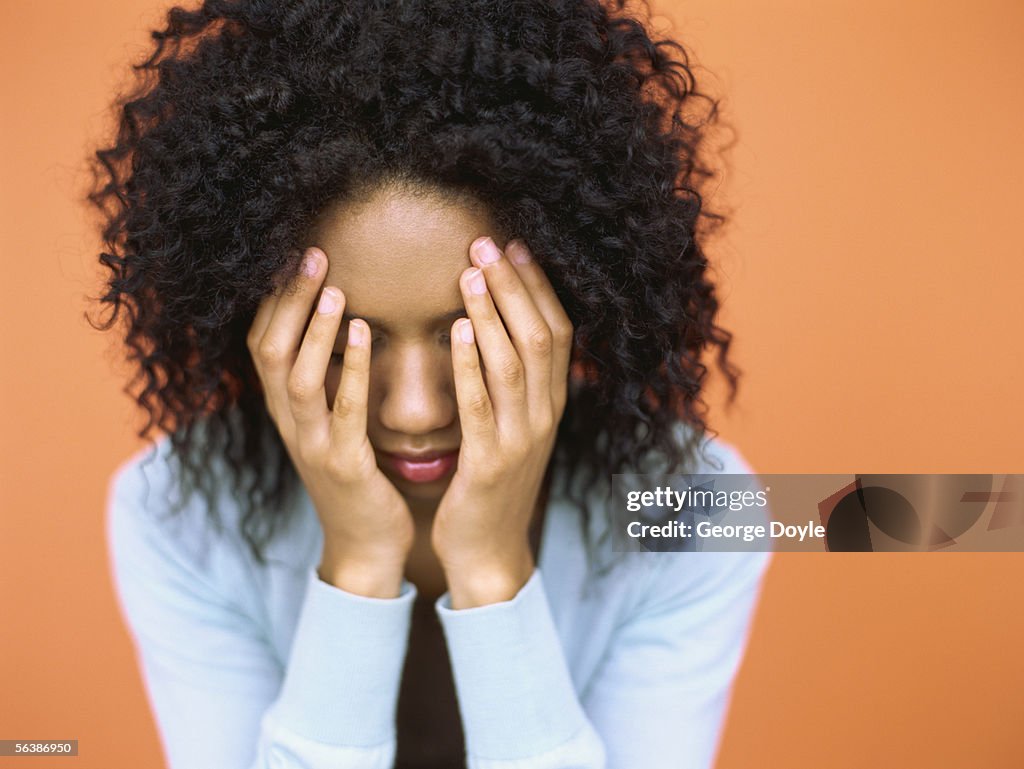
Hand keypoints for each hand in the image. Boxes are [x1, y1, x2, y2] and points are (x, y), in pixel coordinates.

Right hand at [247, 247, 413, 596]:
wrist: (367, 545)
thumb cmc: (357, 476)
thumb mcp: (332, 424)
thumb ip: (327, 382)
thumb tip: (340, 324)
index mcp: (287, 411)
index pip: (262, 342)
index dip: (274, 299)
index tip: (295, 253)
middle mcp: (290, 423)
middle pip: (269, 350)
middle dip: (289, 301)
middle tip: (312, 254)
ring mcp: (313, 445)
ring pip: (296, 378)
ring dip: (314, 330)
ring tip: (334, 288)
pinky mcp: (344, 464)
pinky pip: (343, 411)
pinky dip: (350, 369)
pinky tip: (366, 334)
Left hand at [431, 237, 573, 607]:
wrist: (487, 550)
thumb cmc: (493, 483)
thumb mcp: (515, 428)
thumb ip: (518, 385)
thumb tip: (508, 330)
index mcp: (551, 404)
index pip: (558, 331)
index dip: (538, 287)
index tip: (514, 245)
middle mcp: (545, 416)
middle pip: (540, 337)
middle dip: (514, 287)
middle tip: (486, 243)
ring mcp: (521, 440)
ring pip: (514, 364)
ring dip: (493, 315)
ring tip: (470, 273)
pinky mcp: (491, 464)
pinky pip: (482, 406)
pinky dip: (470, 365)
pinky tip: (454, 331)